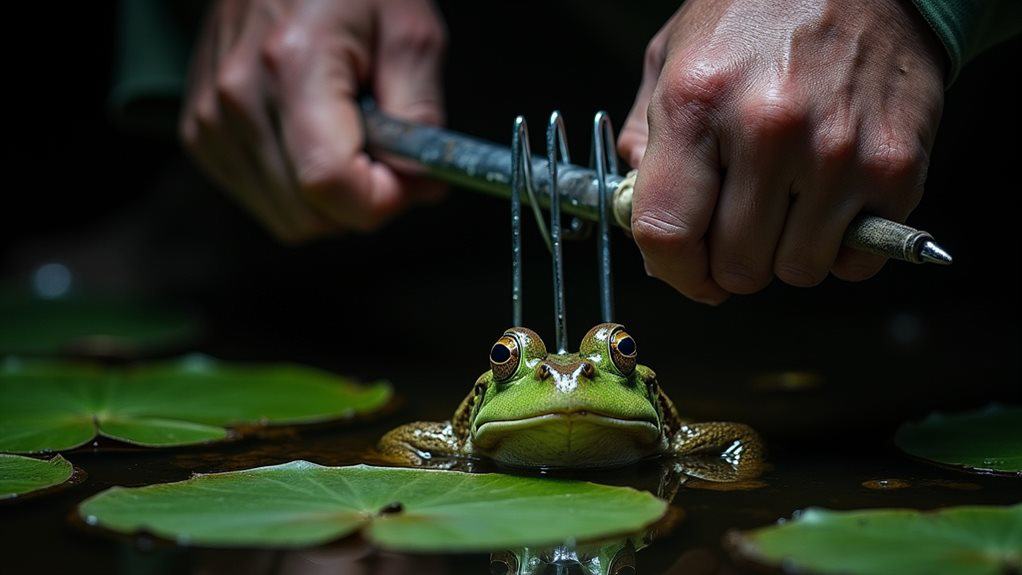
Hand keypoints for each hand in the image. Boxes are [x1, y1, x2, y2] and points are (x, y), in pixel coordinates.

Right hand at [181, 0, 446, 241]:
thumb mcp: (411, 32)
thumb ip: (420, 115)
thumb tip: (418, 184)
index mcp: (293, 65)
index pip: (330, 184)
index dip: (384, 198)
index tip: (410, 174)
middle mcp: (237, 98)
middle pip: (310, 214)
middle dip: (364, 201)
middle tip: (388, 155)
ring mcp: (210, 119)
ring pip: (288, 220)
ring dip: (332, 200)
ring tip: (349, 139)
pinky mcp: (200, 132)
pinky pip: (263, 202)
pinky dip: (299, 190)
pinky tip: (314, 141)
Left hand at [619, 0, 943, 303]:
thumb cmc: (761, 12)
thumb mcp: (673, 54)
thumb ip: (645, 137)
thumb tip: (635, 207)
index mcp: (697, 102)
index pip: (666, 234)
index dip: (672, 272)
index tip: (686, 273)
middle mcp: (768, 130)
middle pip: (736, 266)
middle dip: (731, 259)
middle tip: (741, 223)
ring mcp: (837, 152)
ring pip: (797, 270)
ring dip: (787, 253)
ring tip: (788, 201)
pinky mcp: (895, 167)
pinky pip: (857, 259)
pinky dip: (842, 246)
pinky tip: (832, 201)